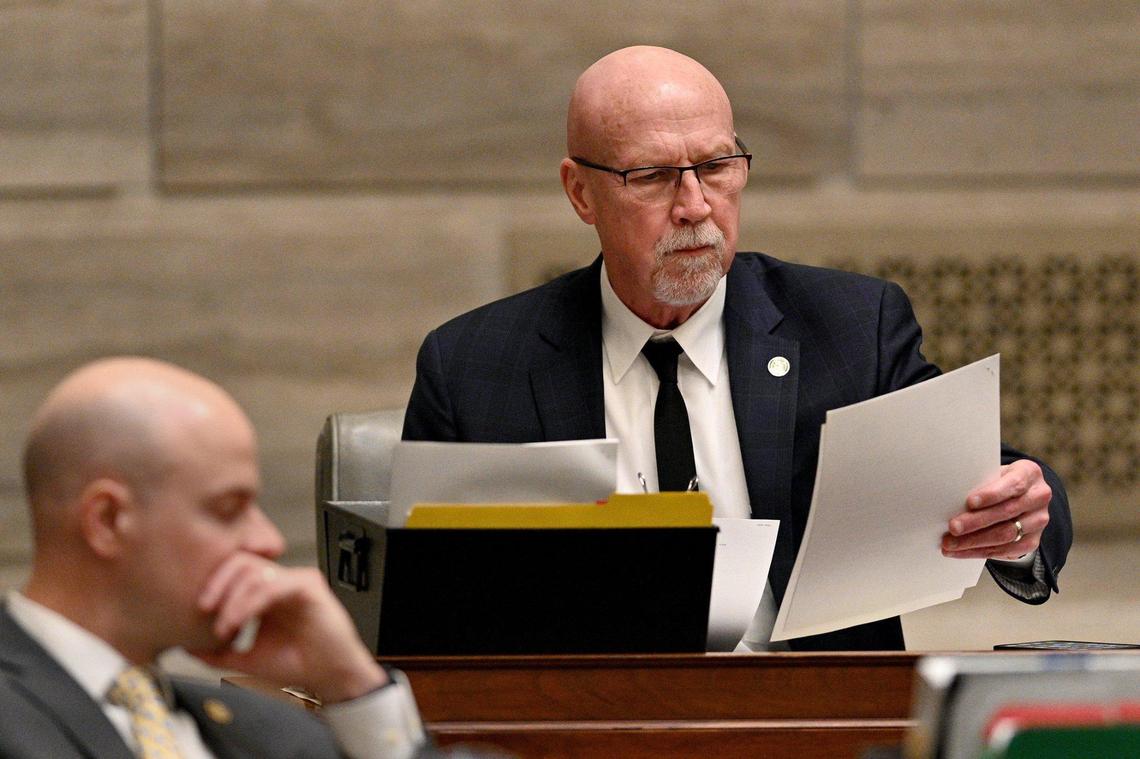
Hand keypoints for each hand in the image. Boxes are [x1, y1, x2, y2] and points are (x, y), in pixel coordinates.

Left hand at [190, 554, 386, 702]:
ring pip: (254, 571)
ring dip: (232, 600)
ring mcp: (295, 581)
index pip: (234, 571)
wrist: (329, 677)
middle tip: (203, 609)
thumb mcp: (246, 658)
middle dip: (217, 584)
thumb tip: (184, 647)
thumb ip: (217, 652)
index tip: (197, 610)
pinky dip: (250, 603)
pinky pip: (273, 584)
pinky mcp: (308, 586)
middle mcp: (280, 582)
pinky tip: (240, 622)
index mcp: (266, 593)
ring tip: (224, 627)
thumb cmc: (297, 664)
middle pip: (241, 562)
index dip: (213, 584)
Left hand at [942, 459, 1051, 559]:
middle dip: (976, 522)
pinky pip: (1007, 550)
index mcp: (1029, 473)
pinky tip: (963, 551)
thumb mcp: (993, 474)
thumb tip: (951, 498)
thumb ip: (980, 483)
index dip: (991, 495)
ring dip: (974, 541)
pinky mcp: (1033, 541)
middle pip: (1007, 512)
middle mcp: (1039, 497)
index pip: (1013, 484)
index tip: (969, 502)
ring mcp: (1038, 520)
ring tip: (951, 543)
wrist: (1020, 496)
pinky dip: (980, 552)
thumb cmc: (999, 482)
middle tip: (953, 527)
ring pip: (1006, 534)